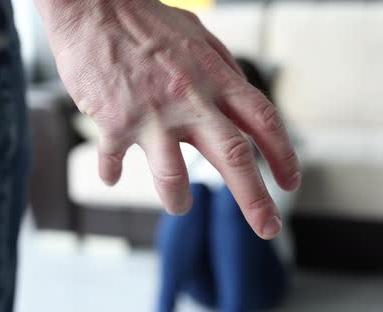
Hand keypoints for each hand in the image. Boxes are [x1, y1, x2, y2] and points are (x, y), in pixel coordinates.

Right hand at [35, 0, 299, 238]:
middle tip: (267, 228)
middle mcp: (191, 99)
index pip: (263, 122)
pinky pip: (115, 161)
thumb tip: (240, 92)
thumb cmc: (145, 20)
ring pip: (173, 176)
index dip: (283, 155)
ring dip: (177, 199)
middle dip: (255, 200)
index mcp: (216, 78)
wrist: (92, 4)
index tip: (290, 183)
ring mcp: (153, 113)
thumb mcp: (198, 36)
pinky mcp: (115, 122)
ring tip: (180, 206)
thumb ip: (222, 67)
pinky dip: (112, 174)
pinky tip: (111, 177)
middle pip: (234, 157)